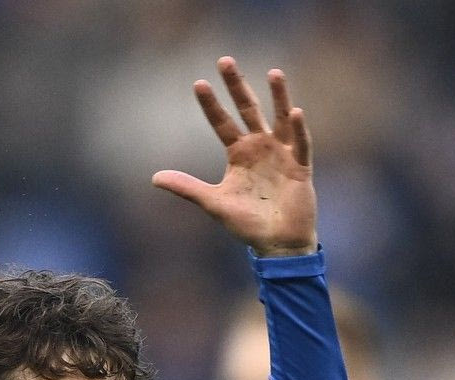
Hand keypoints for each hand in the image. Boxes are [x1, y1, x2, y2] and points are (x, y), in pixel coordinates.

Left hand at [153, 57, 316, 256]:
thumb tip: (154, 178)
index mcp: (239, 153)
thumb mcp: (213, 203)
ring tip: (273, 72)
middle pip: (248, 109)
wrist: (276, 244)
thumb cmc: (247, 223)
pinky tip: (295, 111)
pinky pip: (301, 144)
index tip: (198, 83)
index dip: (211, 105)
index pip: (222, 123)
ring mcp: (282, 154)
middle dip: (237, 86)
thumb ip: (187, 188)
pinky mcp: (300, 167)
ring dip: (278, 96)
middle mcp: (260, 147)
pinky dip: (298, 129)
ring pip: (280, 118)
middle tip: (224, 60)